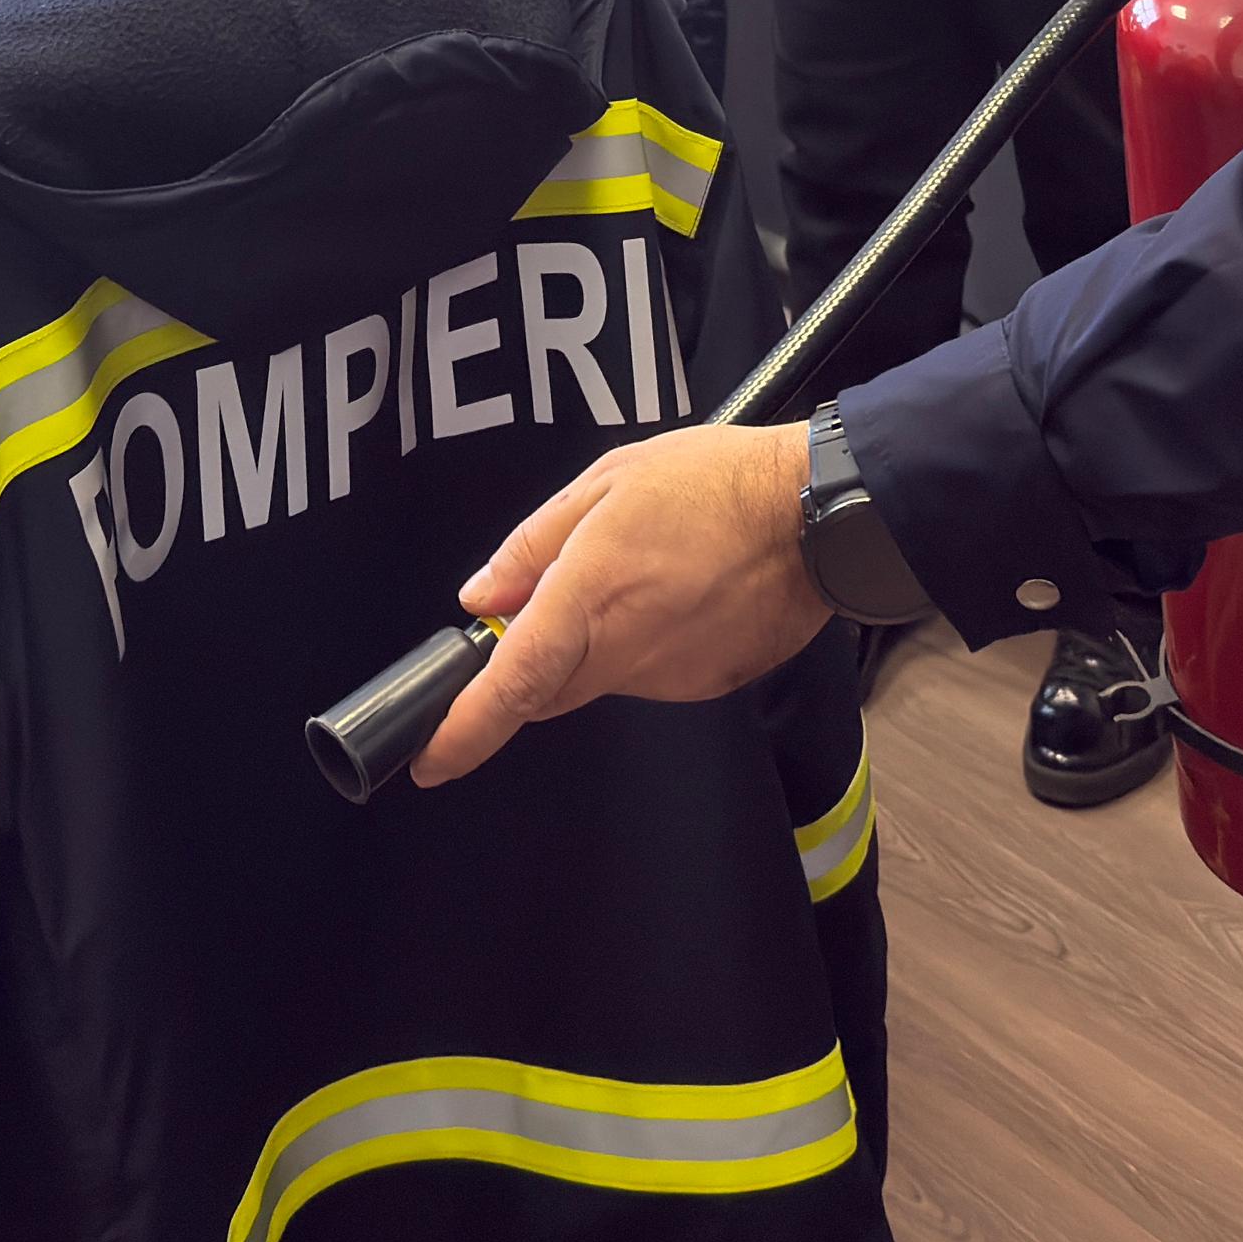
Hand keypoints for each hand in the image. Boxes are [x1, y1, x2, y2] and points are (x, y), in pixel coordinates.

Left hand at [417, 425, 830, 788]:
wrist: (816, 515)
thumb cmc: (714, 484)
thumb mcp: (606, 481)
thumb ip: (533, 546)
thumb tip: (481, 599)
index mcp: (587, 600)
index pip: (510, 686)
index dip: (462, 732)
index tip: (426, 760)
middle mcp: (622, 653)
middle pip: (547, 688)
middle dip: (531, 663)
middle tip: (557, 596)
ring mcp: (667, 679)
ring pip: (599, 677)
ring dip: (596, 640)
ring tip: (643, 566)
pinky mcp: (704, 686)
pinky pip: (648, 674)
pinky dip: (645, 642)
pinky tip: (679, 589)